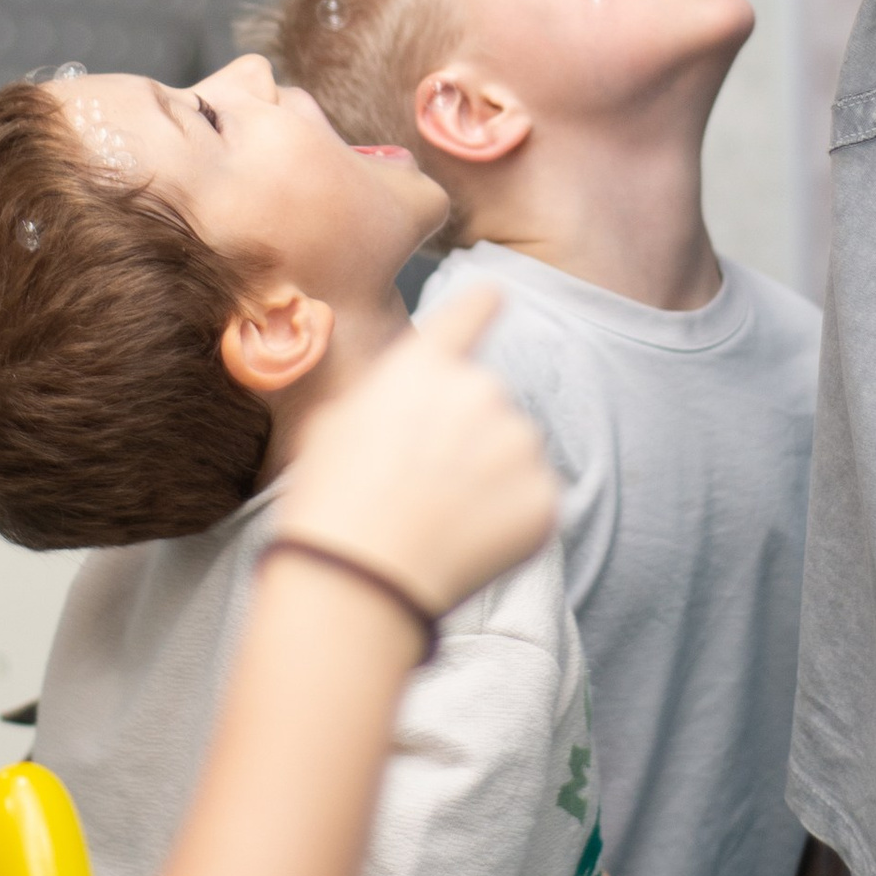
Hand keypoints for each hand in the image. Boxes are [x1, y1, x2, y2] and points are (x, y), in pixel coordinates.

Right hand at [276, 287, 556, 620]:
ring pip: (514, 451)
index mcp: (424, 367)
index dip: (482, 306)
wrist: (358, 578)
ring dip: (490, 477)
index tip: (496, 296)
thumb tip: (400, 407)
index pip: (469, 313)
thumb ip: (382, 398)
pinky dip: (509, 519)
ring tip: (439, 518)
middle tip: (424, 482)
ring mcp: (519, 443)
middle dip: (467, 434)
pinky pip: (534, 498)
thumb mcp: (333, 427)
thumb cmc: (330, 504)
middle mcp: (481, 390)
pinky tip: (464, 542)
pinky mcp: (545, 496)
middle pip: (487, 403)